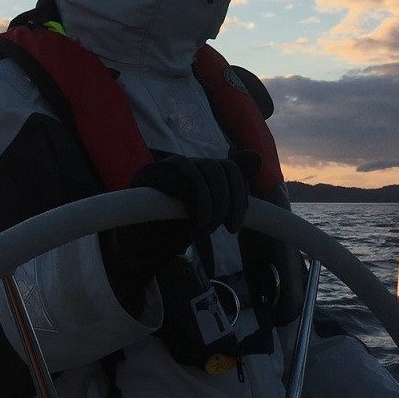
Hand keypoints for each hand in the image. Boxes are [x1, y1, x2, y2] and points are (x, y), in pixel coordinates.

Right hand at [132, 153, 254, 234]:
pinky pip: (182, 179)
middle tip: (227, 228)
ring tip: (206, 226)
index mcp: (202, 170)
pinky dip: (195, 202)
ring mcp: (168, 165)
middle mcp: (188, 163)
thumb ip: (231, 191)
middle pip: (218, 168)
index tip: (236, 224)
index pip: (230, 168)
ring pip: (202, 172)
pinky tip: (194, 220)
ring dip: (211, 204)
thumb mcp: (212, 212)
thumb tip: (255, 158)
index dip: (240, 194)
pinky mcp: (151, 173)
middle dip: (228, 201)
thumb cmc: (178, 224)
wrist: (143, 239)